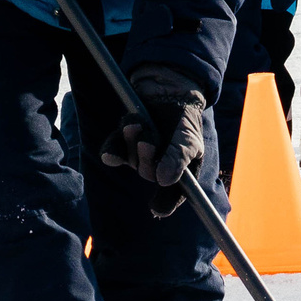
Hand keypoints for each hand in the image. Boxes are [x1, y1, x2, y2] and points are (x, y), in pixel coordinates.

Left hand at [99, 64, 205, 212]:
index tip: (155, 208)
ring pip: (130, 159)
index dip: (163, 202)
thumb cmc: (184, 119)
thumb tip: (164, 180)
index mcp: (178, 171)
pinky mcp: (123, 143)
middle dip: (146, 157)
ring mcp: (138, 155)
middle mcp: (157, 167)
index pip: (171, 194)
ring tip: (137, 125)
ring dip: (131, 142)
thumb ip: (179, 157)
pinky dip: (112, 148)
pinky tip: (112, 149)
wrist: (168, 92)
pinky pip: (113, 151)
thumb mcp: (188, 138)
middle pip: (147, 173)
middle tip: (147, 141)